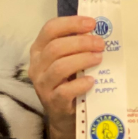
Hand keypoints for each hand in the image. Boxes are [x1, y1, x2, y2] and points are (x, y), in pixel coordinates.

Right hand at [29, 16, 104, 138]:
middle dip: (81, 42)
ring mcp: (42, 85)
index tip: (92, 23)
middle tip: (101, 44)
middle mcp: (36, 66)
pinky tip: (92, 81)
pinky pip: (65, 91)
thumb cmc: (68, 81)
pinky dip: (80, 84)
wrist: (64, 115)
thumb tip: (98, 30)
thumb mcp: (67, 60)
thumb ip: (76, 46)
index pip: (50, 29)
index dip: (71, 23)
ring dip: (82, 60)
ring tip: (99, 58)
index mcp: (39, 50)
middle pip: (56, 47)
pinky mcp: (52, 102)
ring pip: (60, 67)